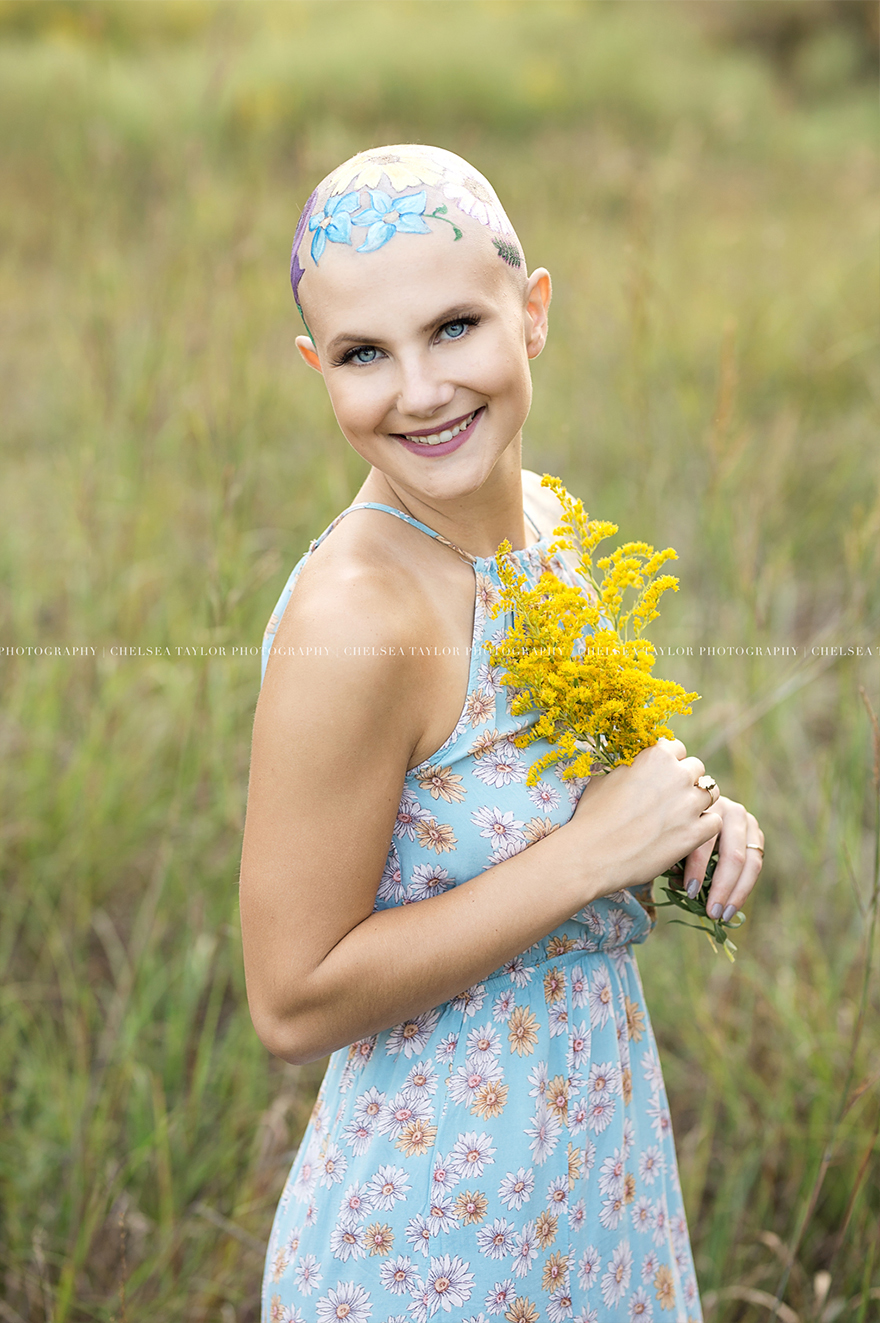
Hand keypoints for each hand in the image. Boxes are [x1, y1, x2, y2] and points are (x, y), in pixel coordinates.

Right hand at [570, 737, 723, 895]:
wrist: (592, 854)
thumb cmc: (592, 816)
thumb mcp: (603, 778)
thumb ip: (626, 766)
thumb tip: (628, 763)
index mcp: (655, 756)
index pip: (677, 748)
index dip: (670, 762)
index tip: (661, 775)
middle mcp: (677, 775)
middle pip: (697, 769)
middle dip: (686, 781)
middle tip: (670, 798)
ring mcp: (689, 804)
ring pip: (711, 793)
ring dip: (698, 802)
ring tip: (680, 815)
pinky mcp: (695, 833)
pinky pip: (715, 821)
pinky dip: (704, 826)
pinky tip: (687, 832)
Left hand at [681, 796, 763, 920]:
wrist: (696, 808)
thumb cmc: (677, 827)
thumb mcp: (673, 838)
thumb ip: (675, 859)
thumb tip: (679, 886)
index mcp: (705, 808)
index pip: (704, 842)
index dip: (698, 869)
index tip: (690, 892)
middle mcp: (731, 811)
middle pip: (733, 855)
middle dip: (722, 887)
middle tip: (712, 912)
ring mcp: (748, 822)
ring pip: (751, 862)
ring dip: (738, 893)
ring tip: (724, 915)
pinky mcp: (757, 835)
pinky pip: (755, 865)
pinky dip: (744, 887)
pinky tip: (732, 905)